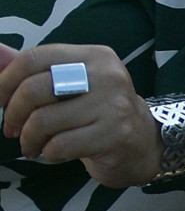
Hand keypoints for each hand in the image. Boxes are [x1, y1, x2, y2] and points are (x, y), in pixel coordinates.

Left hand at [0, 44, 164, 188]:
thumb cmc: (96, 111)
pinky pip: (60, 146)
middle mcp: (107, 75)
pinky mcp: (115, 135)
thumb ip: (32, 69)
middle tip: (12, 129)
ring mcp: (114, 105)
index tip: (0, 100)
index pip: (34, 58)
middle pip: (34, 89)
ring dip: (29, 139)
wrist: (144, 141)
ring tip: (33, 145)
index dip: (5, 81)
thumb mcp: (70, 83)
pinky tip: (54, 153)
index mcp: (94, 56)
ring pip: (43, 121)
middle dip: (13, 114)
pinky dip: (48, 153)